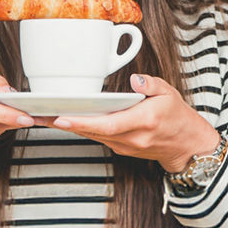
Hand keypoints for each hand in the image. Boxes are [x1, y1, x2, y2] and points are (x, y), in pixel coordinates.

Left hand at [50, 73, 220, 172]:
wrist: (187, 147)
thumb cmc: (179, 119)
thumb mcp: (170, 94)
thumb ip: (151, 84)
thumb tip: (135, 79)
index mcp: (144, 122)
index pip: (108, 124)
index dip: (82, 122)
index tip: (61, 117)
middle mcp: (132, 138)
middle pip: (92, 131)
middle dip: (65, 123)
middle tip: (39, 115)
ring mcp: (125, 146)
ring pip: (92, 135)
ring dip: (69, 127)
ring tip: (45, 115)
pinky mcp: (121, 148)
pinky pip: (97, 138)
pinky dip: (81, 129)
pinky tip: (66, 119)